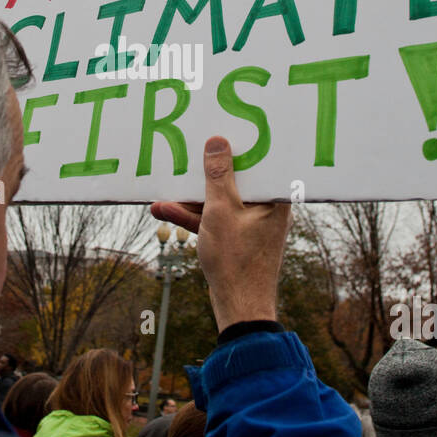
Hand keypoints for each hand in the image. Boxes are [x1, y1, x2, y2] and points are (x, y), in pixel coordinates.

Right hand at [151, 136, 291, 331]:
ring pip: (220, 201)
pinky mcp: (237, 237)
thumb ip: (218, 175)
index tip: (220, 129)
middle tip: (186, 154)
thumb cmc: (237, 260)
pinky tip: (165, 209)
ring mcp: (251, 224)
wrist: (239, 308)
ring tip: (162, 191)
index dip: (239, 145)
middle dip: (205, 173)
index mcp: (274, 198)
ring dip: (191, 198)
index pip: (259, 162)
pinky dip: (194, 215)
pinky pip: (215, 218)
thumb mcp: (221, 211)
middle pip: (235, 180)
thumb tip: (218, 142)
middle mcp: (267, 208)